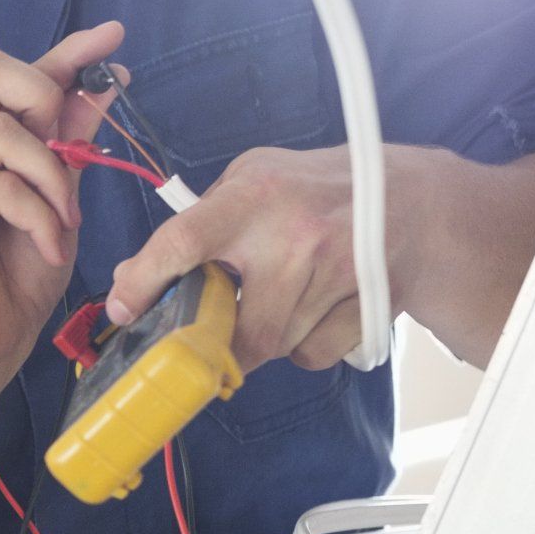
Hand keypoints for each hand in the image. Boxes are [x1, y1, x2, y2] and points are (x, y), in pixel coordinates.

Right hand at [0, 19, 125, 429]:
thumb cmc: (9, 280)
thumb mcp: (56, 198)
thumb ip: (69, 140)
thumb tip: (104, 82)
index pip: (5, 73)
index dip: (62, 53)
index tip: (112, 39)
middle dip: (43, 101)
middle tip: (69, 157)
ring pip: (1, 128)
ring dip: (50, 175)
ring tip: (62, 221)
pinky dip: (37, 213)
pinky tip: (46, 243)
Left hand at [104, 142, 409, 372]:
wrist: (411, 199)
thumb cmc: (314, 188)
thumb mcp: (253, 177)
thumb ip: (196, 222)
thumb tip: (131, 277)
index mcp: (256, 196)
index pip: (184, 242)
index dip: (144, 281)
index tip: (123, 308)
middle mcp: (296, 236)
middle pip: (235, 325)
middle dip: (213, 340)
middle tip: (205, 332)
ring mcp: (335, 275)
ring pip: (274, 346)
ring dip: (261, 339)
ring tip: (276, 301)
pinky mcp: (366, 306)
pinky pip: (312, 355)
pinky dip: (302, 346)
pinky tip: (312, 311)